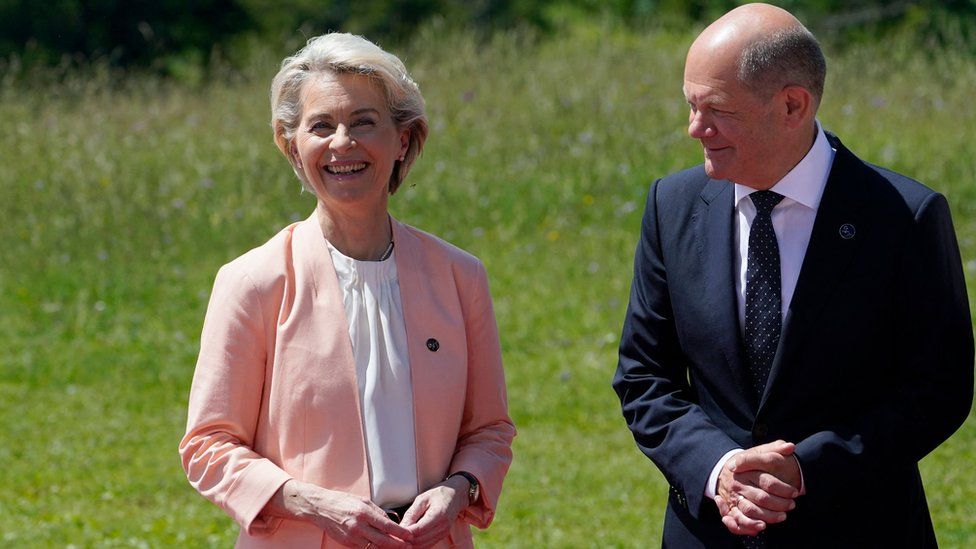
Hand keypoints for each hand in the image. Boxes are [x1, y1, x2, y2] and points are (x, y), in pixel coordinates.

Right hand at [263, 480, 411, 547]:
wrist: (321, 508)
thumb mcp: (363, 501)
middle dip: (397, 545)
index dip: (400, 533)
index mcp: (364, 513)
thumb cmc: (343, 502)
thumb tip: (392, 521)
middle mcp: (358, 526)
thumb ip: (378, 512)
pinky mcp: (347, 543)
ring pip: (374, 548)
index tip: (410, 535)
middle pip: (383, 541)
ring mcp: (352, 536)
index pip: (387, 526)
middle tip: (409, 547)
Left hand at [400, 476, 469, 547]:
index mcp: (438, 515)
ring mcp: (443, 533)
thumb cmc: (437, 494)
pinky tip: (407, 542)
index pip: (419, 530)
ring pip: (423, 546)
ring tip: (398, 541)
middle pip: (420, 541)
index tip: (393, 533)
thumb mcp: (422, 499)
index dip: (405, 534)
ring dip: (410, 546)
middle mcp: (443, 527)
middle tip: (392, 539)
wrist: (455, 496)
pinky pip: (427, 545)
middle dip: (405, 542)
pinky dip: (417, 545)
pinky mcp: (441, 536)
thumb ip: (412, 513)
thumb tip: (400, 528)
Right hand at [715, 440, 800, 535]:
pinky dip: (749, 525)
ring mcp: (733, 496)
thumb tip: (791, 446)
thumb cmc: (752, 462)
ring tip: (782, 516)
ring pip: (751, 510)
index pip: (766, 481)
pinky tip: (762, 526)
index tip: (794, 492)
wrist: (729, 470)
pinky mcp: (730, 508)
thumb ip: (776, 447)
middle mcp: (738, 483)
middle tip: (791, 505)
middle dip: (779, 503)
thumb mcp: (762, 451)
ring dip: (769, 516)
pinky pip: (737, 520)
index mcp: (746, 468)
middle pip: (761, 497)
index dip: (782, 488)